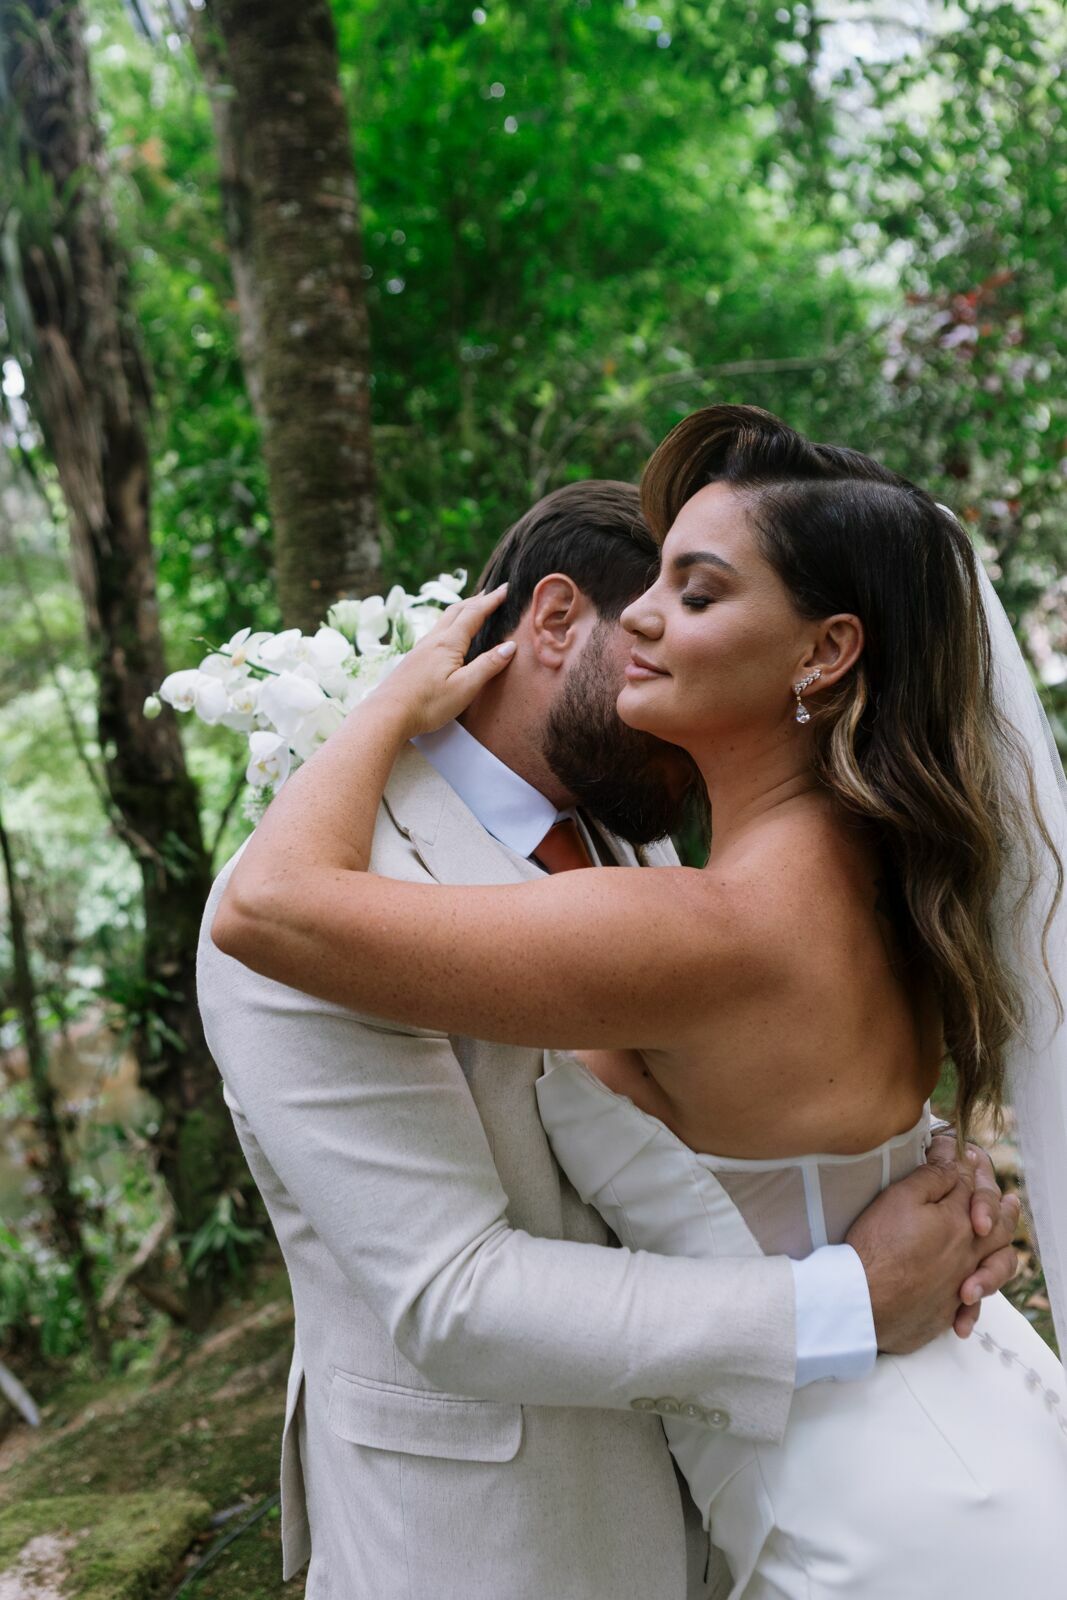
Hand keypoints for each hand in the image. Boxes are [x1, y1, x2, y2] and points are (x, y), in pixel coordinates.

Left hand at [370, 585, 514, 736]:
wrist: (388, 714)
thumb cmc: (428, 704)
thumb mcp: (465, 687)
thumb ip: (488, 665)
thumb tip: (510, 646)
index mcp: (448, 643)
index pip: (474, 614)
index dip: (491, 600)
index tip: (506, 588)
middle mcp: (433, 640)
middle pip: (457, 610)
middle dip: (477, 599)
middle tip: (494, 593)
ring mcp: (421, 648)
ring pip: (444, 619)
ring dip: (462, 609)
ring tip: (474, 607)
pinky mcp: (414, 659)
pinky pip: (436, 631)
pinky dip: (450, 623)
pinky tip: (449, 634)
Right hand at [845, 1150, 1017, 1354]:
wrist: (864, 1300)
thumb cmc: (878, 1244)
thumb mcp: (900, 1196)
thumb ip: (933, 1176)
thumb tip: (955, 1157)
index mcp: (959, 1222)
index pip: (972, 1190)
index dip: (969, 1172)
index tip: (966, 1159)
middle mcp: (968, 1255)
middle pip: (997, 1229)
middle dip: (1003, 1212)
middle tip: (1009, 1202)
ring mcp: (959, 1285)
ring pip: (995, 1268)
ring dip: (1000, 1253)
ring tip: (1000, 1246)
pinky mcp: (945, 1312)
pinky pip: (973, 1307)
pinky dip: (974, 1302)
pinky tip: (967, 1298)